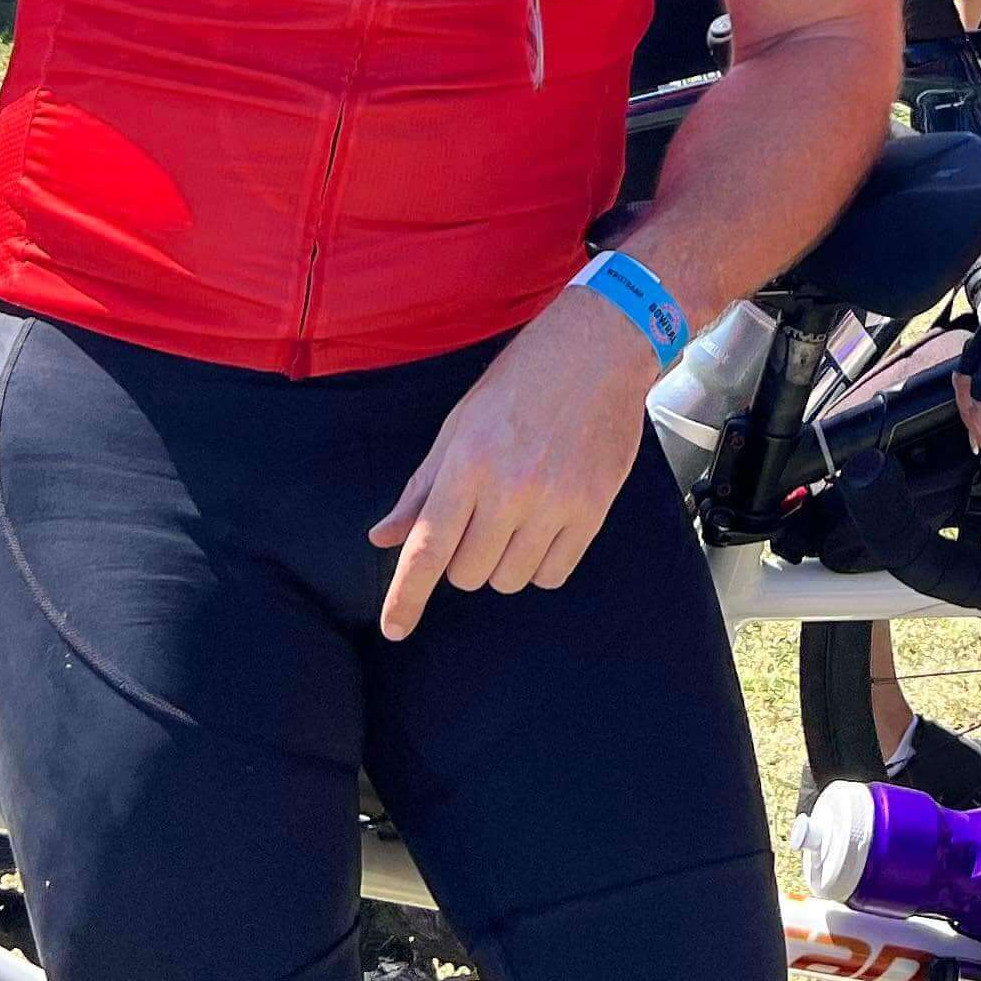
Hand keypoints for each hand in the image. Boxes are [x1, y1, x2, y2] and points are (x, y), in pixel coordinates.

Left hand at [371, 289, 660, 640]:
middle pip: (467, 573)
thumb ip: (422, 487)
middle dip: (462, 559)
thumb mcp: (459, 426)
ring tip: (513, 520)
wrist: (597, 350)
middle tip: (477, 521)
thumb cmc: (521, 382)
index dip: (405, 597)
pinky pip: (554, 574)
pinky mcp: (592, 509)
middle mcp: (510, 488)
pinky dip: (540, 564)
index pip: (427, 548)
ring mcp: (555, 501)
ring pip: (509, 579)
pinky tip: (542, 529)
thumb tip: (383, 537)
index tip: (395, 629)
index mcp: (467, 463)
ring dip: (501, 563)